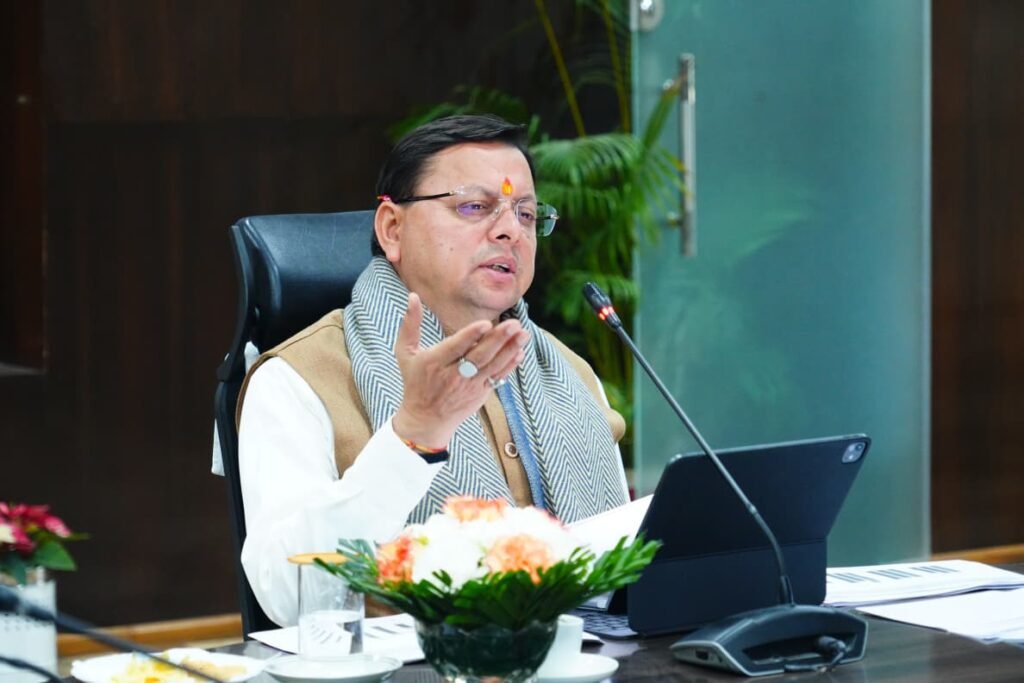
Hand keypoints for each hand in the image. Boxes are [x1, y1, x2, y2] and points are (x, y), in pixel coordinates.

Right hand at [392, 293, 528, 448]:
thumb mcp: (405, 353)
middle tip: (514, 323)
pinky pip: (497, 378)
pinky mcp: (480, 394)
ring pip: (492, 366)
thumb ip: (409, 324)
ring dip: (509, 349)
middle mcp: (452, 376)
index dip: (470, 336)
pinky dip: (509, 366)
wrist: (425, 419)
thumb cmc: (415, 381)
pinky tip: (520, 352)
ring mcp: (469, 386)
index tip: (486, 323)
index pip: (455, 347)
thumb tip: (413, 296)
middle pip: (479, 356)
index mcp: (434, 363)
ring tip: (523, 334)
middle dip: (498, 339)